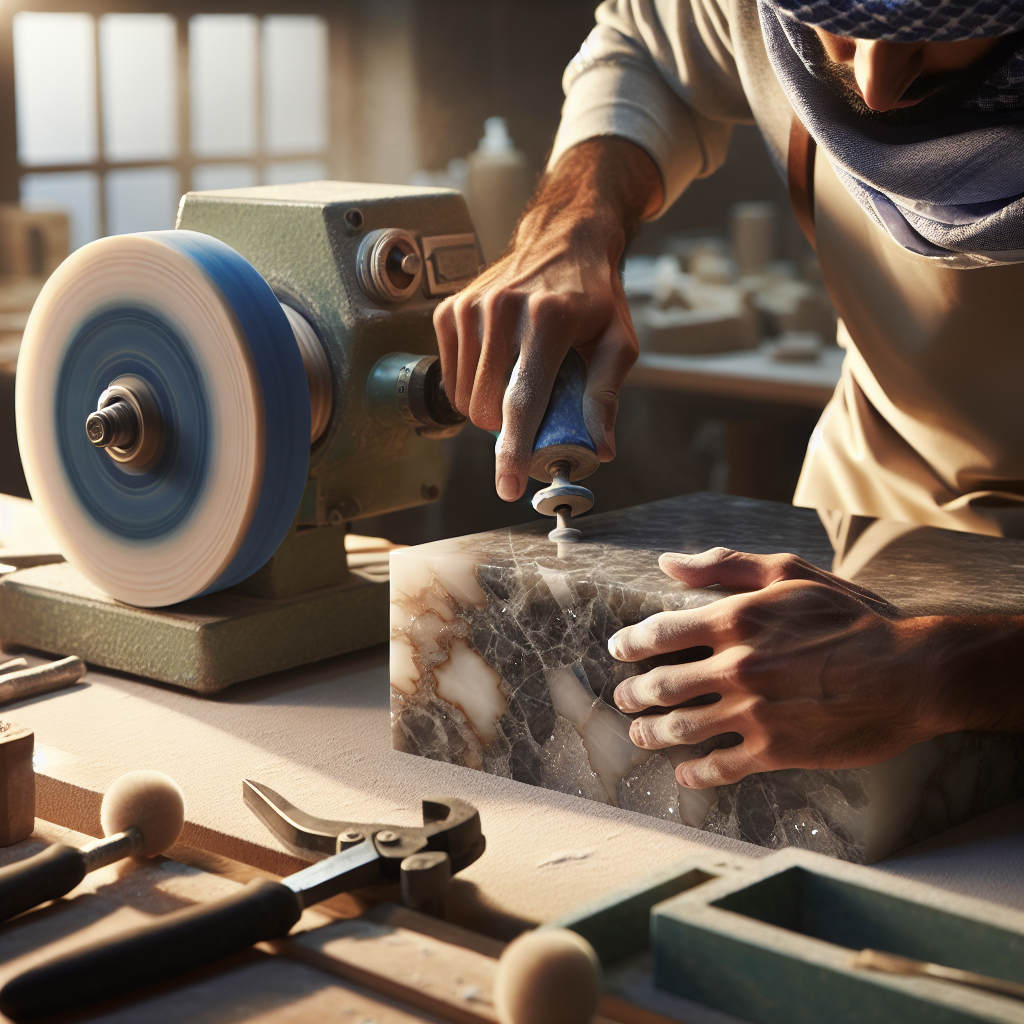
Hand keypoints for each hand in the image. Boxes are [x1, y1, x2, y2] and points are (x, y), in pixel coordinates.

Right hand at [433, 137, 661, 500]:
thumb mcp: (618, 342)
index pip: (522, 401)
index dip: (513, 451)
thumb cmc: (594, 294)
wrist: (565, 238)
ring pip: (463, 398)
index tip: (508, 486)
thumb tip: (601, 447)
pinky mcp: (450, 311)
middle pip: (486, 408)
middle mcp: (502, 310)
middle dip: (508, 426)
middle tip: (535, 407)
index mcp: (548, 320)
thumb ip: (606, 395)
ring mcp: (471, 309)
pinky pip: (451, 377)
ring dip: (489, 405)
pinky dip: (472, 385)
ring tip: (518, 375)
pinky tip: (498, 363)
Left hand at [609, 548, 1022, 788]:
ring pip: (681, 727)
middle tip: (624, 699)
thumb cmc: (853, 618)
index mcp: (735, 619)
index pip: (660, 632)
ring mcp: (753, 711)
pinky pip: (719, 766)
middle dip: (634, 694)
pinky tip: (685, 773)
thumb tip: (669, 563)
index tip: (619, 650)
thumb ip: (727, 565)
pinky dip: (694, 773)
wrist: (911, 673)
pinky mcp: (775, 751)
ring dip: (652, 734)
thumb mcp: (791, 573)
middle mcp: (736, 666)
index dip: (631, 643)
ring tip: (641, 735)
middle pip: (662, 685)